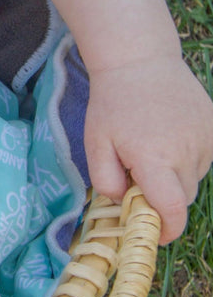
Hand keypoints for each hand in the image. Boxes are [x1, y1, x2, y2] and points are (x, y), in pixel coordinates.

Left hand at [84, 56, 212, 243]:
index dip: (165, 229)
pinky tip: (166, 138)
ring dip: (174, 178)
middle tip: (137, 182)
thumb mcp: (95, 143)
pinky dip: (186, 159)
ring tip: (149, 149)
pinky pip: (203, 159)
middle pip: (182, 198)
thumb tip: (121, 203)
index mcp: (154, 159)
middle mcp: (187, 153)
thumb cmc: (112, 104)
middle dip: (162, 201)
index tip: (153, 235)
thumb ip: (106, 180)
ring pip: (193, 179)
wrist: (140, 62)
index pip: (172, 209)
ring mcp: (206, 140)